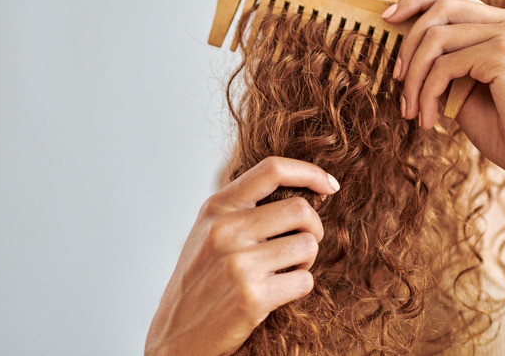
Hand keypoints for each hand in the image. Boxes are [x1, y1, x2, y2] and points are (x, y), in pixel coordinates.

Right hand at [145, 157, 339, 355]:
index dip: (309, 172)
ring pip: (308, 245)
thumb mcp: (209, 231)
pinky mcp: (252, 297)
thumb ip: (244, 208)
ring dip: (305, 261)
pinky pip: (304, 280)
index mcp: (216, 208)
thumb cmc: (199, 280)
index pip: (272, 169)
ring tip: (283, 271)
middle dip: (313, 228)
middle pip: (301, 210)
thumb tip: (304, 191)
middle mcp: (225, 231)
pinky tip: (277, 292)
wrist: (175, 334)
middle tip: (301, 244)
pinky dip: (299, 287)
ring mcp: (238, 264)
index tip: (330, 185)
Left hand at [382, 0, 504, 187]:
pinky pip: (443, 66)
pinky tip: (429, 120)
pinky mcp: (504, 55)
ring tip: (411, 110)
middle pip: (441, 8)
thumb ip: (445, 61)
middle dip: (408, 44)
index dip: (416, 1)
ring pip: (436, 38)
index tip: (387, 19)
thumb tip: (403, 46)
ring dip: (414, 78)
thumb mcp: (466, 87)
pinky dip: (427, 94)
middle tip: (397, 80)